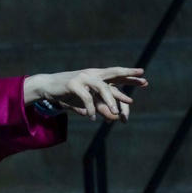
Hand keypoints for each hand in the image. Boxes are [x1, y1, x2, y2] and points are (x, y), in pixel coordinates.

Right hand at [24, 67, 146, 121]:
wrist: (46, 87)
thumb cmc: (67, 93)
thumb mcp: (86, 102)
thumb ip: (100, 108)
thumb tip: (115, 118)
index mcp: (96, 76)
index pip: (116, 76)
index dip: (130, 78)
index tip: (144, 81)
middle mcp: (92, 74)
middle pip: (113, 74)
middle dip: (128, 75)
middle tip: (142, 79)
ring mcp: (83, 78)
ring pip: (102, 88)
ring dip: (111, 101)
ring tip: (116, 114)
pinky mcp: (73, 84)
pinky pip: (86, 98)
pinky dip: (91, 109)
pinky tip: (92, 118)